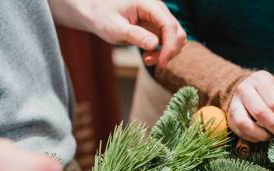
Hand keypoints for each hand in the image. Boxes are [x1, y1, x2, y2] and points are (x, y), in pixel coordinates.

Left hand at [49, 0, 185, 66]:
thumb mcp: (115, 27)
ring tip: (147, 59)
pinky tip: (148, 56)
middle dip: (169, 51)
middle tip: (150, 61)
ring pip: (176, 39)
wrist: (96, 12)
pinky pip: (168, 42)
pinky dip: (162, 52)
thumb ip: (135, 35)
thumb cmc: (102, 16)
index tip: (161, 62)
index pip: (169, 25)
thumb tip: (154, 44)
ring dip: (166, 53)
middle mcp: (158, 9)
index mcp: (148, 4)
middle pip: (178, 32)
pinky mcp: (158, 27)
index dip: (170, 46)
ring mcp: (159, 18)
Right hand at [228, 71, 273, 142]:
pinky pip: (240, 131)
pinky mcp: (230, 117)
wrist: (248, 90)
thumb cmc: (271, 93)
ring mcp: (234, 103)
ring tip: (271, 136)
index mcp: (261, 80)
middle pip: (260, 112)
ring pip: (245, 123)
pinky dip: (252, 138)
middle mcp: (245, 89)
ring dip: (261, 135)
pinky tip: (262, 136)